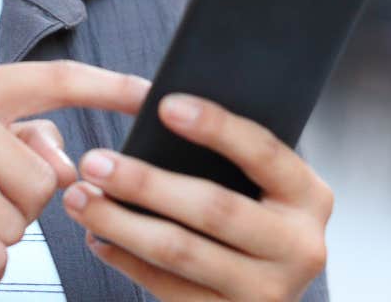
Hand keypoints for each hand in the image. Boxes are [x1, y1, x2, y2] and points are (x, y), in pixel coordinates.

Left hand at [61, 93, 331, 300]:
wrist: (270, 291)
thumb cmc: (259, 222)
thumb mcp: (264, 187)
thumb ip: (231, 159)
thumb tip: (161, 114)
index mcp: (309, 198)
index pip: (262, 152)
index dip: (216, 127)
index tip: (165, 107)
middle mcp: (299, 248)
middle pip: (214, 209)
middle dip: (146, 183)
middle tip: (95, 162)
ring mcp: (267, 292)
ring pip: (182, 252)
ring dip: (121, 223)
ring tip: (81, 199)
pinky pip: (168, 288)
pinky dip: (127, 261)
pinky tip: (99, 238)